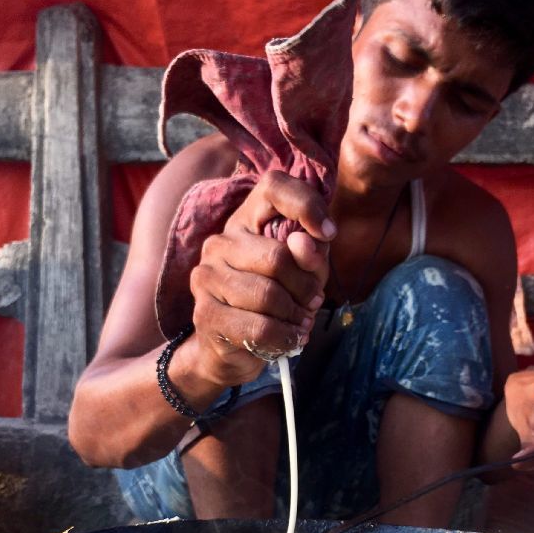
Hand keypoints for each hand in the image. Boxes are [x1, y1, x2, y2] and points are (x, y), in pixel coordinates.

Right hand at [189, 170, 334, 383]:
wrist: (233, 346)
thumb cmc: (276, 300)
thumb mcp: (305, 273)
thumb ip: (312, 255)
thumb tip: (303, 243)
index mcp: (247, 219)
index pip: (274, 186)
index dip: (307, 204)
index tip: (328, 234)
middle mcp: (220, 242)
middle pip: (278, 256)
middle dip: (306, 287)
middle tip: (312, 302)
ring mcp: (206, 276)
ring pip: (268, 295)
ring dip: (295, 316)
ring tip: (300, 323)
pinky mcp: (204, 313)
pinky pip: (258, 327)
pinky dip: (283, 338)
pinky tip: (289, 340)